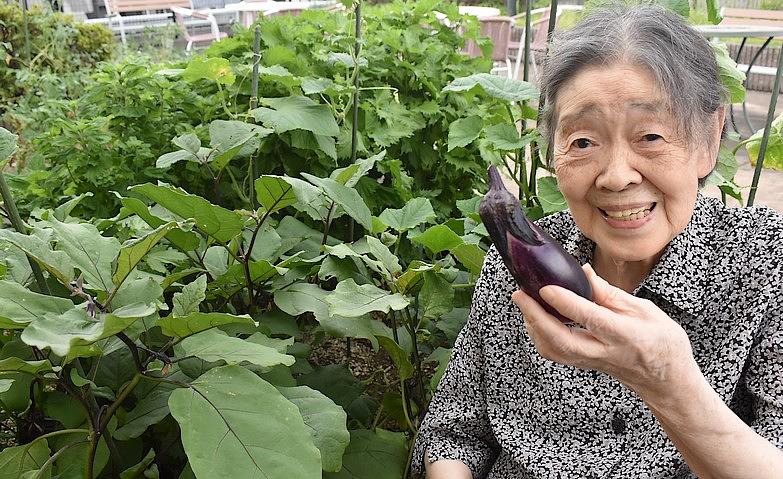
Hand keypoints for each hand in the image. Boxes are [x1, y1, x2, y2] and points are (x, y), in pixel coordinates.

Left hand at [511, 264, 699, 397]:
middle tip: (520, 295)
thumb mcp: (645, 310)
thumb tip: (583, 273)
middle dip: (535, 317)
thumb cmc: (662, 342)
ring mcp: (591, 361)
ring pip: (553, 350)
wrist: (667, 381)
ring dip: (534, 327)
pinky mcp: (583, 365)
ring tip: (525, 303)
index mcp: (625, 335)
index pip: (591, 318)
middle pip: (561, 340)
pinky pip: (555, 354)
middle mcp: (604, 351)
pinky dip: (540, 336)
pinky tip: (537, 319)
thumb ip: (610, 294)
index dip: (566, 302)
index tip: (546, 287)